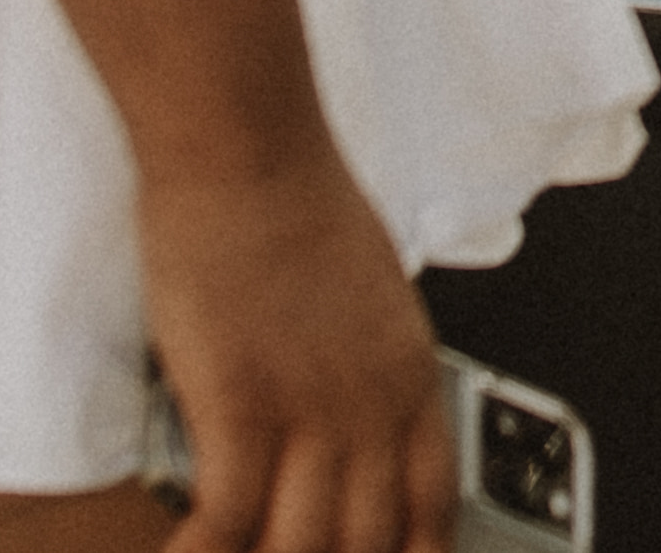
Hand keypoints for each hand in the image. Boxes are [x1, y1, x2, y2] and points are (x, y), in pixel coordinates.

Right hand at [135, 147, 446, 552]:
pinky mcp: (242, 405)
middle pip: (366, 545)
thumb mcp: (366, 297)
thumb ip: (360, 369)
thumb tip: (336, 426)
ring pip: (302, 549)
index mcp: (410, 376)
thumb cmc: (295, 202)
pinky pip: (227, 524)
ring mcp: (310, 411)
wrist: (249, 149)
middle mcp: (371, 405)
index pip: (433, 509)